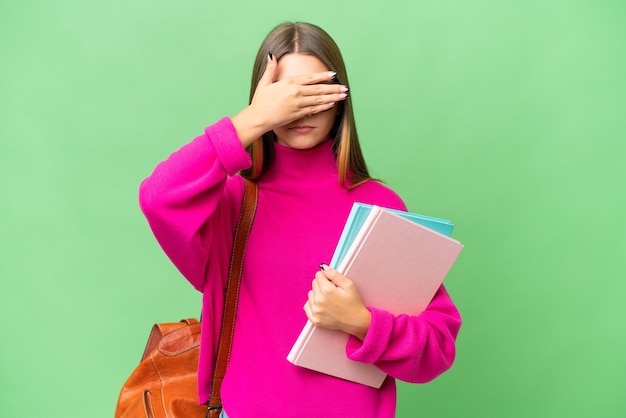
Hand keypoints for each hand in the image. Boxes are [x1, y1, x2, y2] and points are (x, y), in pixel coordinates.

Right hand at [232, 54, 347, 145]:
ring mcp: (298, 104)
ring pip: (319, 100)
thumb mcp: (264, 82)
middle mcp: (295, 92)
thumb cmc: (260, 101)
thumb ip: (271, 69)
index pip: (310, 78)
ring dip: (333, 97)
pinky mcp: (298, 114)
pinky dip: (324, 107)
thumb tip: (272, 55)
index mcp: (288, 82)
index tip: (333, 75)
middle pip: (318, 89)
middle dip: (333, 88)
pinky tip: (332, 104)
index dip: (323, 76)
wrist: (258, 118)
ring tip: (343, 96)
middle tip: (345, 88)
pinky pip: (314, 110)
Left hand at [303, 265, 371, 340]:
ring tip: (329, 300)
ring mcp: (316, 311)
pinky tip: (322, 305)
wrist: (356, 321)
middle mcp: (319, 301)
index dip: (327, 277)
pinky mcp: (315, 319)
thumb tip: (323, 268)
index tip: (333, 283)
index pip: (318, 275)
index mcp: (327, 290)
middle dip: (322, 285)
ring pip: (310, 294)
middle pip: (314, 284)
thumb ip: (335, 274)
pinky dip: (312, 304)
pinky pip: (307, 306)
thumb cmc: (354, 302)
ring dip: (317, 294)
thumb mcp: (349, 285)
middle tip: (333, 292)